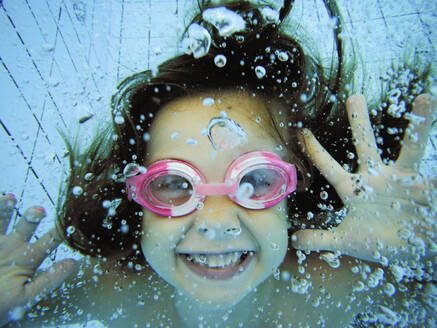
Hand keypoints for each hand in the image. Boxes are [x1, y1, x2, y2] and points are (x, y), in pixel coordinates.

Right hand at [0, 193, 76, 325]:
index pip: (49, 241)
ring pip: (2, 219)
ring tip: (10, 198)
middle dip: (32, 217)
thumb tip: (74, 264)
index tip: (68, 223)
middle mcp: (14, 245)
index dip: (59, 231)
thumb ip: (48, 280)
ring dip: (5, 208)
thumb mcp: (25, 297)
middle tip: (39, 211)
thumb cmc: (1, 306)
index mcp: (30, 258)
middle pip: (26, 225)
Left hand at [292, 94, 435, 263]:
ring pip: (410, 149)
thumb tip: (294, 240)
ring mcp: (403, 180)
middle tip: (354, 96)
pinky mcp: (426, 188)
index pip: (329, 166)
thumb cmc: (378, 241)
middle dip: (360, 121)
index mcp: (354, 189)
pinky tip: (436, 141)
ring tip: (425, 98)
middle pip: (366, 145)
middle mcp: (377, 178)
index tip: (302, 132)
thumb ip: (321, 239)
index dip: (315, 150)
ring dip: (419, 125)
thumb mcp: (347, 240)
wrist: (409, 250)